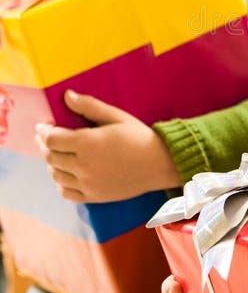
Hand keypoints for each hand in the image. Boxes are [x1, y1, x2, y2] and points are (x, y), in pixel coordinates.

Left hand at [35, 90, 180, 202]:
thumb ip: (89, 106)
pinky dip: (61, 182)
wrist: (160, 164)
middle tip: (46, 137)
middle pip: (50, 156)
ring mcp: (89, 183)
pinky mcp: (94, 197)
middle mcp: (85, 165)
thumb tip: (67, 96)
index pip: (52, 139)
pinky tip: (67, 173)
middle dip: (44, 145)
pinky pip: (67, 192)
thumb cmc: (139, 137)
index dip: (43, 131)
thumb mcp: (117, 117)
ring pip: (55, 175)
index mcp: (88, 143)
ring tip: (56, 153)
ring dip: (51, 163)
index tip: (43, 126)